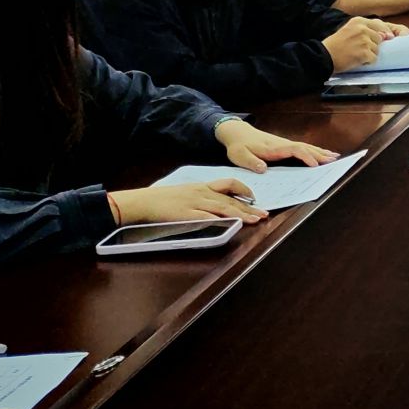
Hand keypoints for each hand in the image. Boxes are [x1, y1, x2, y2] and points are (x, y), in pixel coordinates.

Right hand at [109, 178, 264, 226]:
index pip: (229, 184)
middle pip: (231, 199)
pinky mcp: (187, 214)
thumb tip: (217, 205)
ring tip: (255, 220)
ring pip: (224, 207)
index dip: (245, 190)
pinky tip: (231, 224)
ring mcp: (195, 203)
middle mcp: (202, 193)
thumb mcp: (186, 193)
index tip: (254, 198)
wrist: (144, 201)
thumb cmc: (163, 199)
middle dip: (249, 207)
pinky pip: (207, 217)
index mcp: (202, 186)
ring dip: (242, 214)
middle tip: (264, 213)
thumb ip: (202, 197)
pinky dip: (221, 220)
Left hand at [214, 119, 336, 172]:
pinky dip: (315, 150)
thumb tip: (263, 169)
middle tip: (333, 161)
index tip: (315, 165)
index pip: (294, 150)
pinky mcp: (285, 145)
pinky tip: (323, 153)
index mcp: (273, 148)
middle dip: (319, 154)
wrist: (237, 132)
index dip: (305, 157)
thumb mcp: (238, 155)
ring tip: (334, 157)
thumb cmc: (238, 145)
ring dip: (320, 152)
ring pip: (306, 146)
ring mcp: (285, 144)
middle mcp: (282, 144)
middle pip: (305, 147)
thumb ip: (250, 162)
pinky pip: (303, 147)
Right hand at [321, 17, 387, 72]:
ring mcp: (364, 41)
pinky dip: (367, 62)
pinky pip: (373, 59)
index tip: (383, 39)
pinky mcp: (364, 52)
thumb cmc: (335, 45)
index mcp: (358, 21)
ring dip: (369, 54)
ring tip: (356, 54)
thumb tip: (386, 36)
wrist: (324, 56)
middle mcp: (362, 29)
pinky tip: (356, 60)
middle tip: (359, 49)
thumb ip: (366, 30)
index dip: (382, 33)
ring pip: (377, 49)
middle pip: (379, 38)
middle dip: (372, 45)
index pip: (379, 25)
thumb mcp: (349, 30)